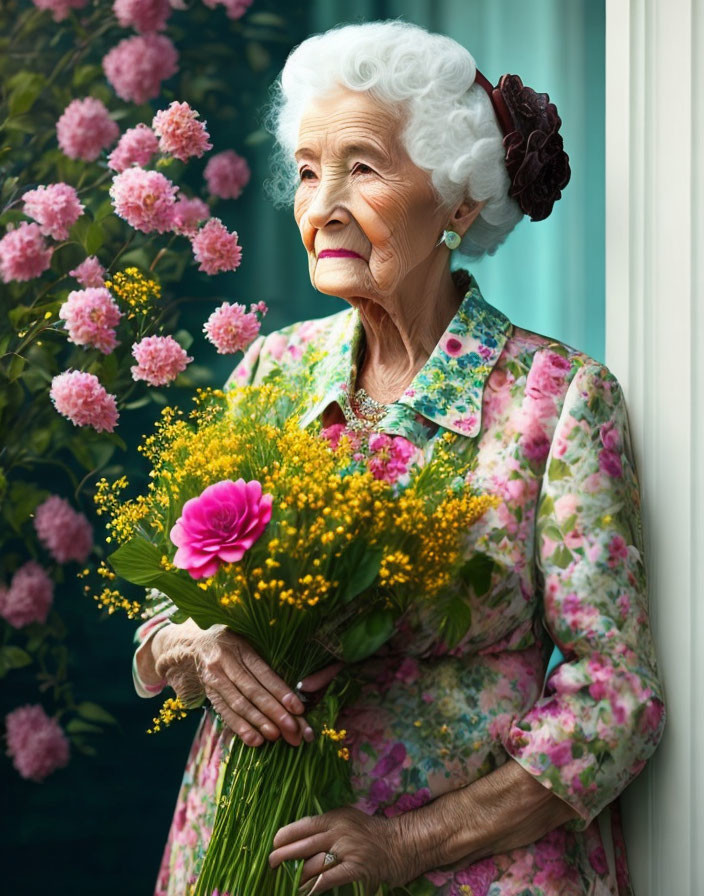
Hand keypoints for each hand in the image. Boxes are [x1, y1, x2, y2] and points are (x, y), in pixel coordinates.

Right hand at [153, 620, 340, 746]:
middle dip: (274, 712)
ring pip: (239, 703)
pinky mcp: (208, 692)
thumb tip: (292, 687)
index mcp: (241, 647)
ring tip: (276, 736)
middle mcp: (226, 662)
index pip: (264, 673)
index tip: (298, 708)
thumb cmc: (230, 642)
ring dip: (259, 723)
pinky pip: (225, 711)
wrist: (191, 643)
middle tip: (293, 729)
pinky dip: (240, 727)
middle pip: (253, 691)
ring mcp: (215, 678)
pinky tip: (254, 740)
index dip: (281, 691)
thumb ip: (263, 661)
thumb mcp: (246, 642)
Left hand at [268, 806, 418, 894]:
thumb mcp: (347, 819)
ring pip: (312, 864)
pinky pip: (328, 879)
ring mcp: (347, 850)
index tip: (273, 844)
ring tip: (287, 882)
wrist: (399, 844)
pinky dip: (314, 886)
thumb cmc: (370, 833)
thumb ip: (326, 826)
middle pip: (303, 845)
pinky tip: (305, 891)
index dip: (285, 836)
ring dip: (297, 876)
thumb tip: (300, 839)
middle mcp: (339, 831)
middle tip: (271, 863)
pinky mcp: (355, 868)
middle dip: (283, 856)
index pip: (303, 825)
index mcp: (335, 817)